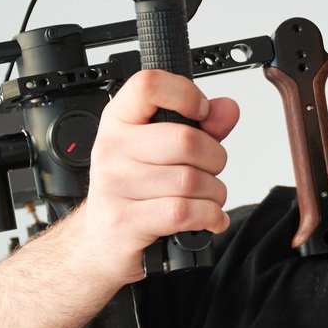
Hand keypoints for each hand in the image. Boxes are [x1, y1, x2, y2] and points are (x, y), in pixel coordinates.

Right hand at [67, 68, 240, 290]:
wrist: (99, 241)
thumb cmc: (131, 193)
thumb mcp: (159, 152)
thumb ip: (199, 128)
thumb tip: (227, 109)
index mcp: (119, 121)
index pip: (149, 85)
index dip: (185, 94)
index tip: (202, 113)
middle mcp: (112, 149)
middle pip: (186, 140)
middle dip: (215, 159)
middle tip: (211, 170)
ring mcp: (116, 185)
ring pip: (190, 180)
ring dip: (214, 193)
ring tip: (208, 198)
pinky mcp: (126, 221)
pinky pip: (183, 212)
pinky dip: (208, 216)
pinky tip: (209, 218)